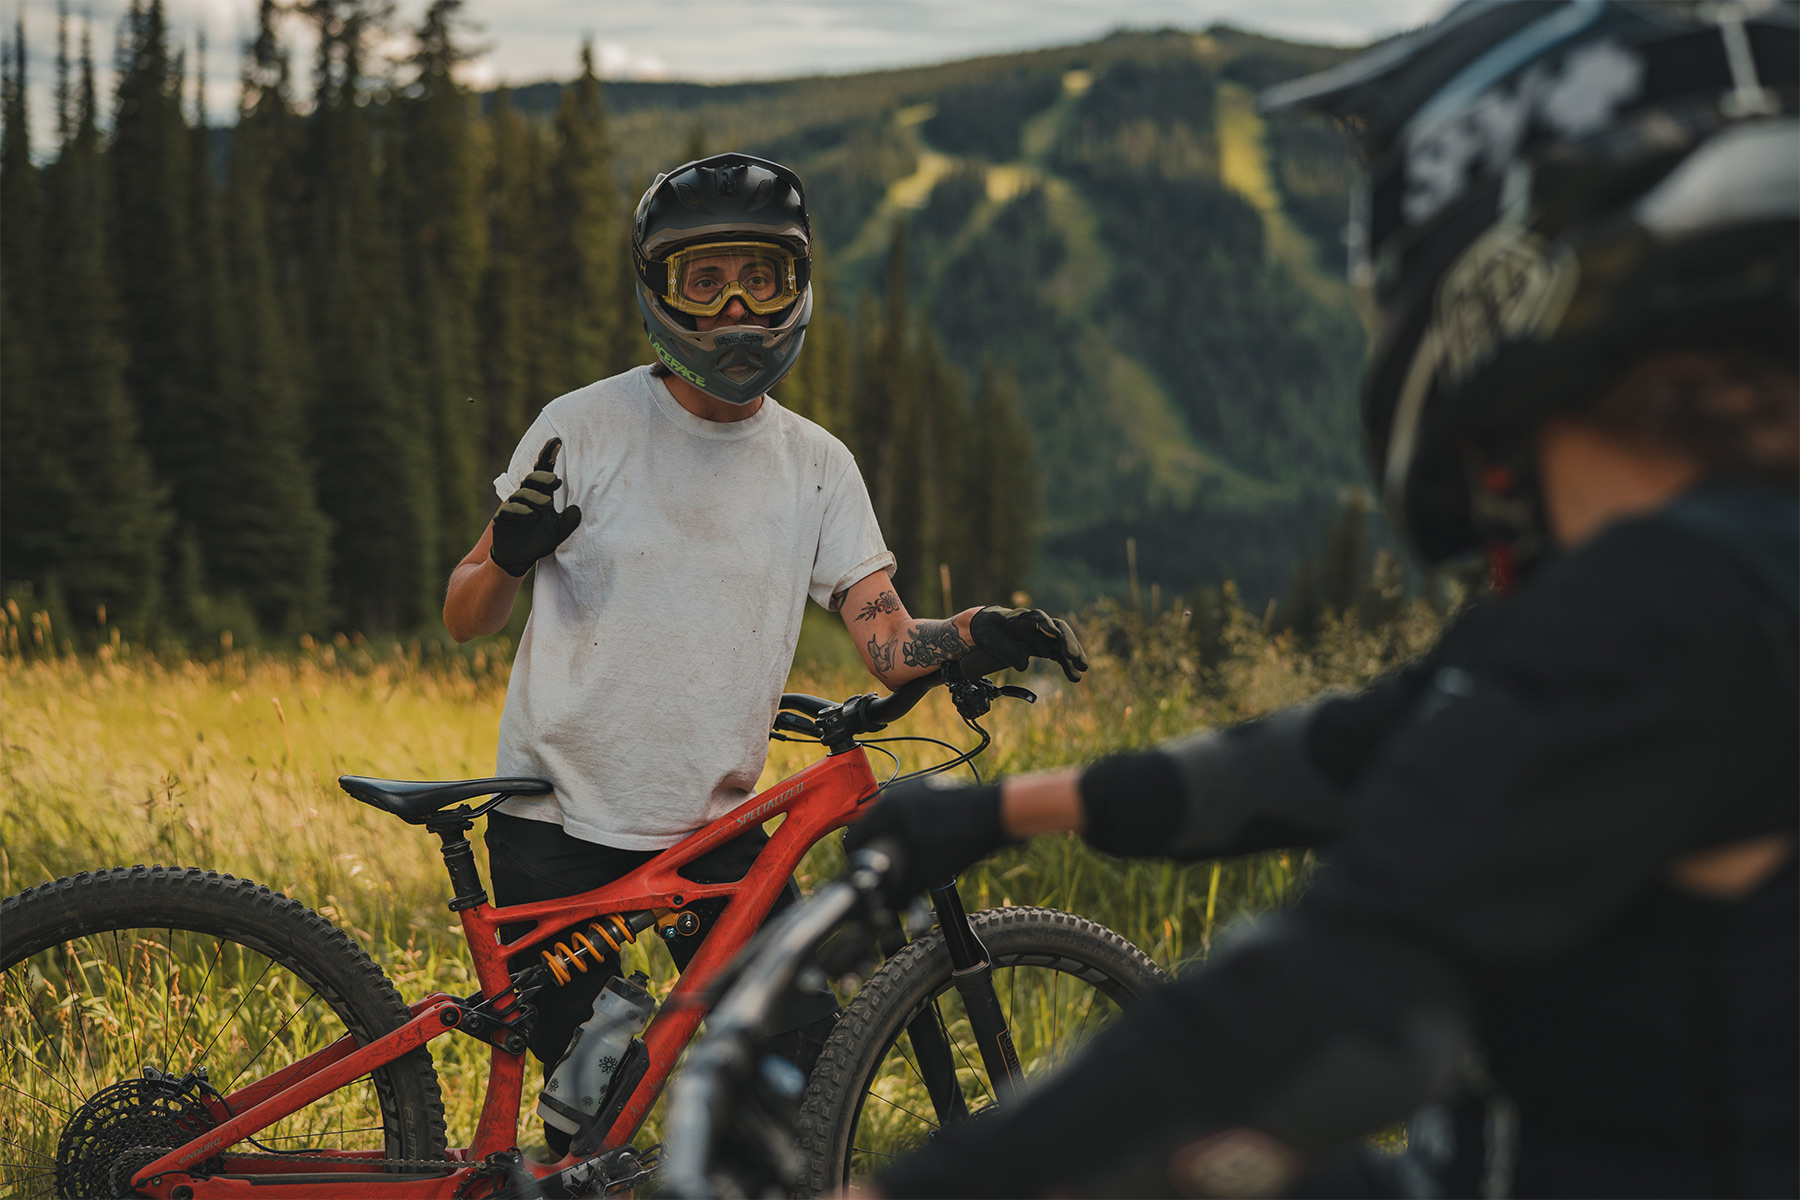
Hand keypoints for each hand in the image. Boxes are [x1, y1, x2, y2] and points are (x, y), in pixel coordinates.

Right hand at [490, 438, 582, 576]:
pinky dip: (520, 511)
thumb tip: (577, 509)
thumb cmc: (539, 540)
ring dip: (534, 497)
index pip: (544, 470)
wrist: (519, 557)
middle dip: (543, 476)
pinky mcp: (502, 519)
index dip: (549, 455)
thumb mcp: (559, 532)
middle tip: (556, 481)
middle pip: (533, 478)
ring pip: (522, 494)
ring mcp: (513, 506)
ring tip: (545, 504)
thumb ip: (569, 521)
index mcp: (541, 494)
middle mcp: (526, 496)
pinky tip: (530, 514)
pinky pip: (510, 510)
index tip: (558, 441)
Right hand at [844, 777, 1010, 903]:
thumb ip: (900, 890)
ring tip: (914, 859)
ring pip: (892, 819)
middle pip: (873, 828)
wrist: (998, 814)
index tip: (870, 875)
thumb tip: (886, 905)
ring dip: (897, 840)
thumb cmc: (962, 840)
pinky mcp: (930, 788)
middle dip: (881, 851)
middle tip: (892, 870)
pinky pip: (910, 811)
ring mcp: (914, 787)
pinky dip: (913, 828)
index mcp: (887, 809)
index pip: (854, 838)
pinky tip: (930, 844)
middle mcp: (896, 792)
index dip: (858, 861)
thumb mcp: (926, 872)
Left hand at [962, 607, 1087, 681]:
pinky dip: (1067, 666)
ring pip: (1063, 643)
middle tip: (1074, 657)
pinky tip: (1075, 678)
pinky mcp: (1045, 647)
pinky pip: (1059, 656)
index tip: (1054, 634)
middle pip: (1058, 629)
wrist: (988, 629)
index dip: (1047, 624)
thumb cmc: (987, 628)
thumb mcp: (989, 636)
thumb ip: (1004, 648)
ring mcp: (1043, 636)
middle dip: (1068, 641)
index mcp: (1021, 617)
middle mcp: (1037, 625)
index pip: (1037, 617)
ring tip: (1083, 669)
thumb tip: (1024, 664)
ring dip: (1074, 654)